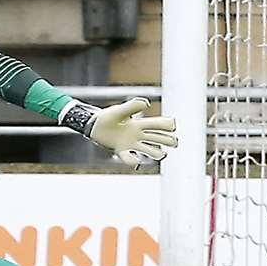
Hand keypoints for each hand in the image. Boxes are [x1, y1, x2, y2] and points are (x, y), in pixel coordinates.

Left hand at [63, 98, 178, 164]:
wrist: (92, 125)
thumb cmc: (107, 116)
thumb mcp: (119, 110)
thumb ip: (132, 106)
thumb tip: (147, 103)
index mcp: (140, 124)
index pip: (160, 125)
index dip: (169, 125)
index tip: (172, 127)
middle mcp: (138, 134)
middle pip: (159, 138)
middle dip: (169, 140)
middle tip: (174, 143)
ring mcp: (130, 143)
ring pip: (149, 150)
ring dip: (157, 153)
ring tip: (161, 154)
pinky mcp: (120, 150)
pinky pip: (129, 157)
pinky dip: (132, 160)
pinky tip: (136, 162)